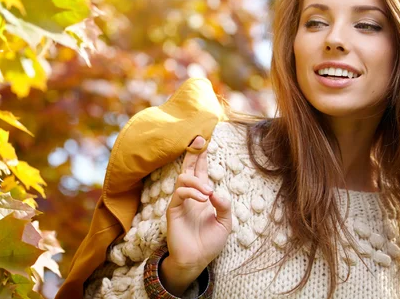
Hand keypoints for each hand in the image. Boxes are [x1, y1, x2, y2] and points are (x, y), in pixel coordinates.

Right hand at [160, 136, 231, 294]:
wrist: (196, 260)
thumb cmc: (209, 242)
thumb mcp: (225, 223)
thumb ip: (224, 206)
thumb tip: (216, 192)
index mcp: (202, 195)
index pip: (201, 170)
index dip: (202, 156)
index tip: (205, 140)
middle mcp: (190, 195)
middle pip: (189, 167)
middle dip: (193, 153)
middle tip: (199, 138)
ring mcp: (181, 202)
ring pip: (183, 178)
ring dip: (196, 181)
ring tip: (208, 193)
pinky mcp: (174, 210)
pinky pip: (179, 193)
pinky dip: (192, 192)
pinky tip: (203, 199)